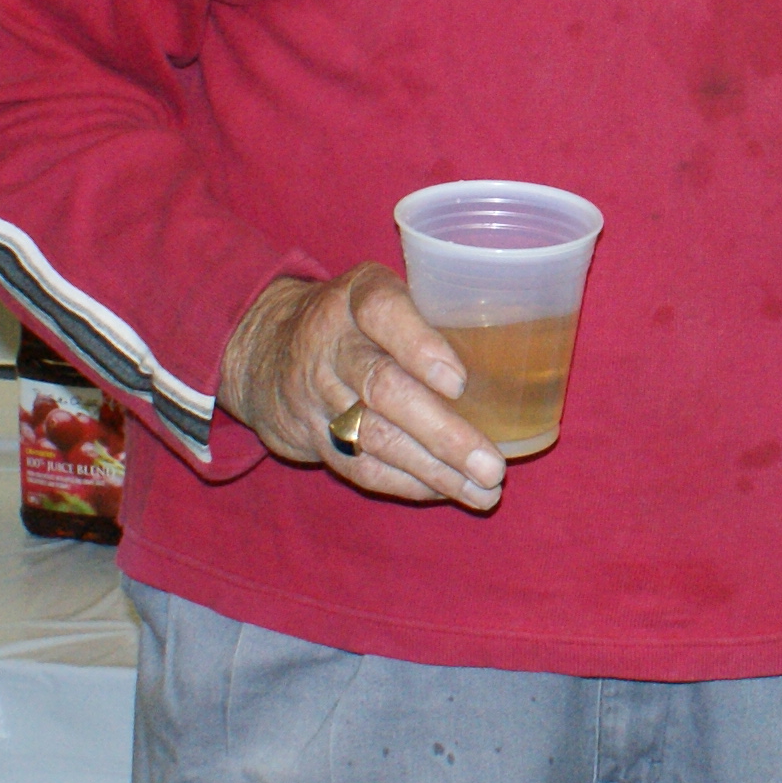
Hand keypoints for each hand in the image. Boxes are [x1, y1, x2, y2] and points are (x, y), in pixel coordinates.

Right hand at [223, 271, 503, 506]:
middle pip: (383, 388)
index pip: (383, 312)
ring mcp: (316, 394)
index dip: (420, 346)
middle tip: (493, 465)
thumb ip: (432, 310)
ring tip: (484, 489)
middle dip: (442, 432)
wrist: (264, 348)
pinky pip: (359, 466)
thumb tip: (518, 352)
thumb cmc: (355, 318)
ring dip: (433, 470)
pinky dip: (407, 483)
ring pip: (374, 437)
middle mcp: (330, 344)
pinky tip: (447, 492)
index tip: (459, 382)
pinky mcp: (311, 436)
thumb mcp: (380, 289)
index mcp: (356, 297)